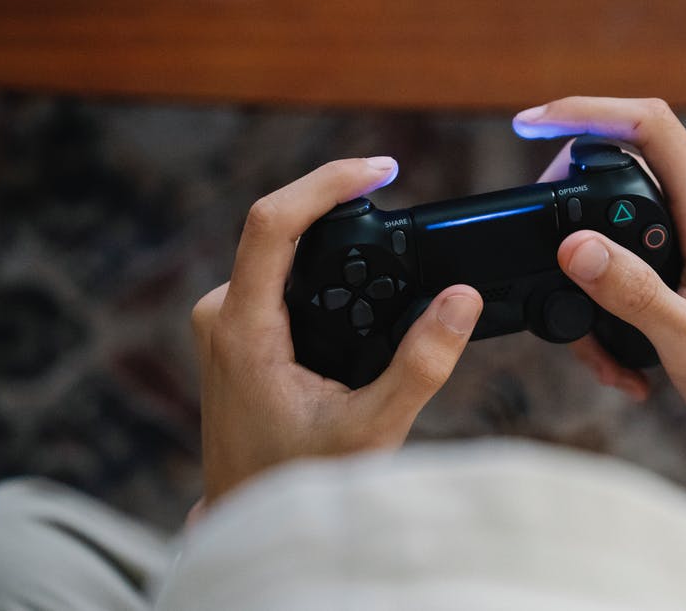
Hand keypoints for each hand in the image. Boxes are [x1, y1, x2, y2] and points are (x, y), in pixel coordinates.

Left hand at [191, 157, 482, 503]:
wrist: (247, 514)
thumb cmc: (299, 480)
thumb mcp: (372, 428)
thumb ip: (422, 364)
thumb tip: (463, 299)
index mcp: (244, 329)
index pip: (272, 222)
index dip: (326, 183)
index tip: (379, 170)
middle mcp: (222, 313)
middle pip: (279, 227)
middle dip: (340, 210)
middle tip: (398, 209)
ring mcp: (224, 320)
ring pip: (280, 252)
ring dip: (332, 243)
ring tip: (387, 249)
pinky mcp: (233, 329)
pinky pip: (277, 275)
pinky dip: (321, 269)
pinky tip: (358, 285)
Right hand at [516, 98, 685, 517]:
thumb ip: (633, 292)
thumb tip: (574, 246)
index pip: (649, 127)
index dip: (588, 112)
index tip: (530, 126)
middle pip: (617, 166)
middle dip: (567, 203)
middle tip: (540, 246)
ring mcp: (685, 245)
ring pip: (608, 227)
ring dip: (583, 280)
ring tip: (590, 342)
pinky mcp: (673, 274)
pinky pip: (618, 270)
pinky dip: (600, 313)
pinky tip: (616, 363)